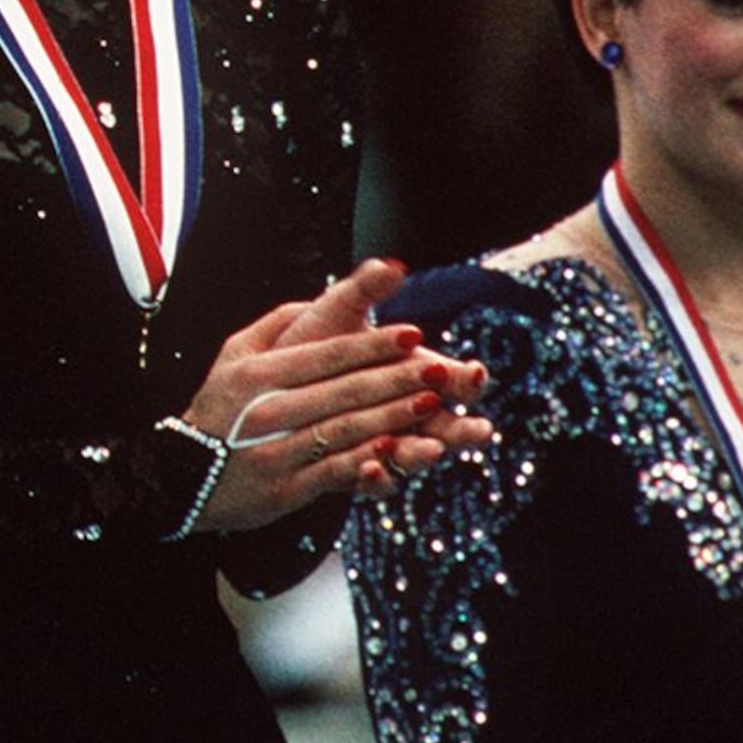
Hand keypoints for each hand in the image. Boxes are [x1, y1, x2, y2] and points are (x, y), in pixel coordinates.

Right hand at [179, 258, 494, 538]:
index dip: (371, 344)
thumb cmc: (216, 409)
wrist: (181, 476)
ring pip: (344, 430)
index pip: (324, 354)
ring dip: (393, 417)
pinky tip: (397, 452)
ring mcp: (276, 450)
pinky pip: (333, 473)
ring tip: (433, 405)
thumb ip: (273, 326)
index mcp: (256, 373)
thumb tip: (315, 301)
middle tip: (439, 369)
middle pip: (342, 391)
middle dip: (395, 378)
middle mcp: (266, 409)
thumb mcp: (231, 355)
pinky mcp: (285, 488)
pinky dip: (366, 463)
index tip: (412, 333)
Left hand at [275, 256, 497, 491]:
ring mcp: (384, 442)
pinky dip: (376, 474)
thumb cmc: (308, 339)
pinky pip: (372, 479)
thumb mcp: (332, 312)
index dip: (466, 379)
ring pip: (413, 455)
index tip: (474, 373)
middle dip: (462, 428)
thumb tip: (389, 263)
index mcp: (410, 373)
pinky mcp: (354, 468)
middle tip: (478, 430)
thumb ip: (361, 291)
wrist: (264, 381)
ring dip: (423, 453)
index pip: (452, 379)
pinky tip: (370, 466)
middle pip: (445, 425)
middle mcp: (405, 412)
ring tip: (430, 450)